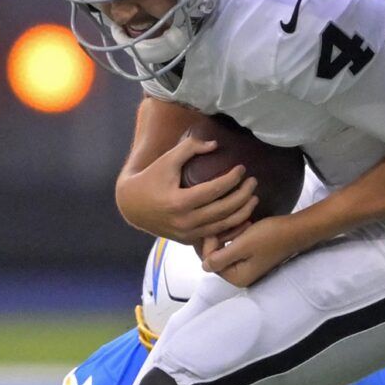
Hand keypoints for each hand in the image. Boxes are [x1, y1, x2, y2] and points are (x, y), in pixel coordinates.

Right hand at [117, 137, 256, 241]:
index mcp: (179, 202)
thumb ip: (190, 148)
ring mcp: (187, 234)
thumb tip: (215, 144)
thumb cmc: (150, 179)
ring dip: (243, 212)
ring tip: (253, 198)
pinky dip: (232, 228)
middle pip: (224, 210)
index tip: (242, 168)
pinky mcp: (189, 240)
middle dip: (243, 195)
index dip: (232, 179)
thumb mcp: (167, 160)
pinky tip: (245, 217)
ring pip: (223, 226)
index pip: (214, 190)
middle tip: (253, 182)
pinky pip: (216, 236)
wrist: (131, 206)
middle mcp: (185, 221)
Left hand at [200, 213, 310, 287]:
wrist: (296, 229)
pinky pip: (233, 247)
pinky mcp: (250, 258)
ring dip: (227, 234)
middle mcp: (240, 276)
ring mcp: (245, 267)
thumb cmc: (271, 236)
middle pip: (215, 256)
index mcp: (237, 278)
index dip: (210, 243)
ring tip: (241, 223)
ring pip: (223, 249)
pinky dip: (235, 235)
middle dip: (219, 238)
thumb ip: (220, 258)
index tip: (219, 227)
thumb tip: (203, 266)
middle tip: (231, 223)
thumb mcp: (242, 246)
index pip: (209, 261)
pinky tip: (245, 226)